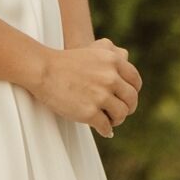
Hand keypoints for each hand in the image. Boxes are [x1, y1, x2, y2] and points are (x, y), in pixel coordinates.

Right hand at [27, 37, 141, 137]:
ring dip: (117, 120)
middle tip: (120, 112)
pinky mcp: (89, 112)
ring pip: (121, 114)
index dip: (133, 92)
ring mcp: (100, 96)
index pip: (135, 81)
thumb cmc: (67, 61)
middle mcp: (110, 78)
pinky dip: (106, 130)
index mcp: (114, 62)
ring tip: (110, 121)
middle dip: (128, 108)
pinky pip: (106, 126)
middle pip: (131, 99)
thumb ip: (112, 52)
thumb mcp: (94, 49)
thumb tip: (126, 57)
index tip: (127, 98)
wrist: (44, 70)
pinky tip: (104, 130)